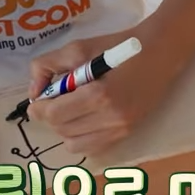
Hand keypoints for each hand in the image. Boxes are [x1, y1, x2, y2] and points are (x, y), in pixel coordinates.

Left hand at [25, 25, 187, 155]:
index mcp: (99, 95)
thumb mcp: (78, 48)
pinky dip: (80, 136)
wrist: (159, 52)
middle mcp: (111, 118)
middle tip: (51, 101)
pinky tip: (83, 118)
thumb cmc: (117, 46)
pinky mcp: (127, 133)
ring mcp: (121, 129)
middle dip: (50, 116)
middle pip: (62, 130)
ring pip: (74, 144)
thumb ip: (48, 65)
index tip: (37, 99)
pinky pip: (92, 148)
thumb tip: (34, 92)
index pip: (55, 115)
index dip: (39, 108)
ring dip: (64, 128)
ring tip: (68, 109)